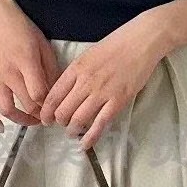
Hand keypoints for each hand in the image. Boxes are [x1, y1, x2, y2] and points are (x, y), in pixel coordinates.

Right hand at [0, 2, 62, 129]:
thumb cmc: (24, 31)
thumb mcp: (44, 47)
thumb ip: (51, 71)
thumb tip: (57, 94)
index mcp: (26, 63)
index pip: (39, 94)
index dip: (49, 106)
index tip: (56, 109)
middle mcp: (9, 73)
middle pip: (25, 104)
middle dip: (39, 115)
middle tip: (48, 116)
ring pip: (5, 108)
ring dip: (20, 120)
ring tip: (31, 121)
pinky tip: (0, 127)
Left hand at [38, 11, 166, 150]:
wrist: (141, 41)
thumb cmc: (116, 44)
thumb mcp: (88, 55)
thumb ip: (76, 73)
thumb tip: (65, 92)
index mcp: (76, 69)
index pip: (53, 96)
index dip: (46, 111)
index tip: (45, 118)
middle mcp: (85, 82)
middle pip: (63, 111)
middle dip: (59, 122)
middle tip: (61, 124)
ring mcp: (102, 93)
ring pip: (78, 120)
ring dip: (72, 130)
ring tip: (72, 132)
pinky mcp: (118, 102)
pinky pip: (100, 125)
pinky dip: (90, 137)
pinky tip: (85, 144)